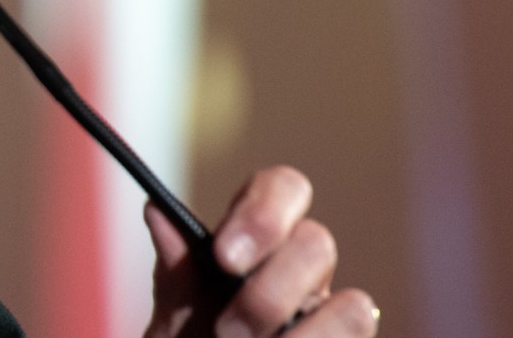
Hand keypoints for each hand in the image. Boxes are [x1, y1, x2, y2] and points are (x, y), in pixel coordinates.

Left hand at [143, 166, 378, 336]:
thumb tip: (158, 211)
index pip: (284, 189)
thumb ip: (176, 279)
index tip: (223, 255)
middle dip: (271, 290)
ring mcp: (332, 322)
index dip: (262, 212)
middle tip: (227, 331)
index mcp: (257, 247)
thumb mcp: (173, 328)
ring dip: (303, 335)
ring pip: (354, 306)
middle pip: (318, 243)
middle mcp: (303, 277)